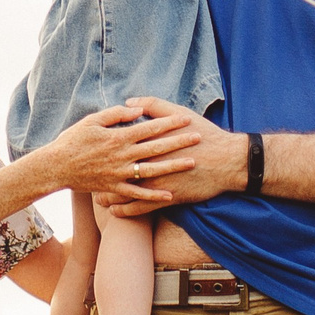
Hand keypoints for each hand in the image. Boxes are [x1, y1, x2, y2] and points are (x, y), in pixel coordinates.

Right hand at [39, 103, 203, 201]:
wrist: (55, 167)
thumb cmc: (73, 140)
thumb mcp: (92, 121)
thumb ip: (115, 115)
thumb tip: (136, 109)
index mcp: (118, 137)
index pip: (149, 127)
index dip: (169, 123)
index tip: (186, 119)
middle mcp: (122, 155)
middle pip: (156, 147)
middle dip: (179, 142)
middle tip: (198, 137)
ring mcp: (119, 173)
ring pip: (152, 170)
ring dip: (172, 166)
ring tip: (191, 163)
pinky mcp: (114, 188)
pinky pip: (137, 194)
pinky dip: (153, 196)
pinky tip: (170, 196)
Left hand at [99, 100, 247, 212]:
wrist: (226, 160)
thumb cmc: (204, 134)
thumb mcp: (179, 113)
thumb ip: (153, 105)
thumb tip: (130, 102)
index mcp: (151, 140)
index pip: (121, 144)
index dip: (105, 148)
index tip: (93, 151)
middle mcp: (151, 162)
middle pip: (119, 170)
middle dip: (102, 175)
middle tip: (89, 177)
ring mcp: (159, 181)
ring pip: (126, 192)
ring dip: (110, 197)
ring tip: (98, 199)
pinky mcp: (168, 198)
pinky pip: (141, 208)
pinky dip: (126, 211)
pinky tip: (117, 213)